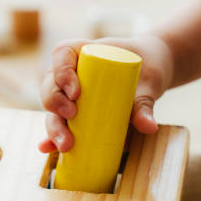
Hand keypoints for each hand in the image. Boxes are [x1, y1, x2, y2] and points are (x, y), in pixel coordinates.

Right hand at [38, 35, 173, 152]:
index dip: (62, 72)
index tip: (76, 92)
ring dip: (53, 126)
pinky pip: (60, 122)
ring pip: (52, 106)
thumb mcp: (148, 82)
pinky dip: (52, 136)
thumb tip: (149, 128)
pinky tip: (49, 149)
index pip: (62, 54)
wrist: (151, 73)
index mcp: (84, 51)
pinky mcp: (76, 111)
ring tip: (65, 144)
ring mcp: (70, 92)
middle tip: (70, 116)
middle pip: (51, 83)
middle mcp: (72, 71)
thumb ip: (145, 103)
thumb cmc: (147, 69)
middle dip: (55, 102)